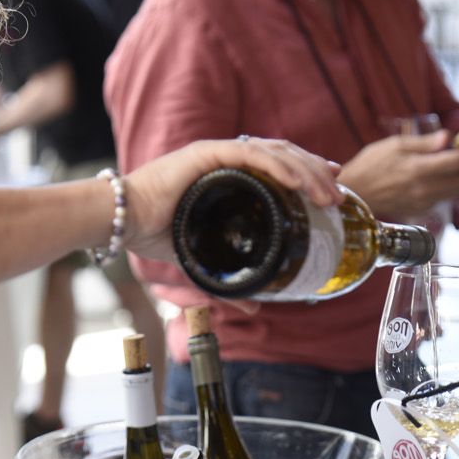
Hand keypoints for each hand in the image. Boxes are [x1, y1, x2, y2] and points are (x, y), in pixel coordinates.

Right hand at [122, 137, 338, 262]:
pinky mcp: (206, 155)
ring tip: (328, 193)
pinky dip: (279, 165)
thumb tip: (256, 306)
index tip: (330, 188)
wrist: (120, 220)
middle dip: (316, 173)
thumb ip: (227, 283)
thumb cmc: (152, 232)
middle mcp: (226, 158)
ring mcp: (217, 153)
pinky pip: (251, 155)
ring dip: (306, 171)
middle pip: (283, 156)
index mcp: (227, 175)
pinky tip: (299, 180)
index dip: (306, 173)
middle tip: (339, 195)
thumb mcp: (201, 261)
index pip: (277, 165)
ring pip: (275, 152)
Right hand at [338, 131, 458, 221]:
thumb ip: (424, 143)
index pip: (458, 162)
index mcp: (419, 170)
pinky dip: (457, 187)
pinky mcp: (422, 210)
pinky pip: (446, 198)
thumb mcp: (395, 145)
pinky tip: (458, 176)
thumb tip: (448, 137)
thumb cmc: (371, 165)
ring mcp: (425, 202)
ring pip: (458, 192)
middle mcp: (425, 189)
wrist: (355, 194)